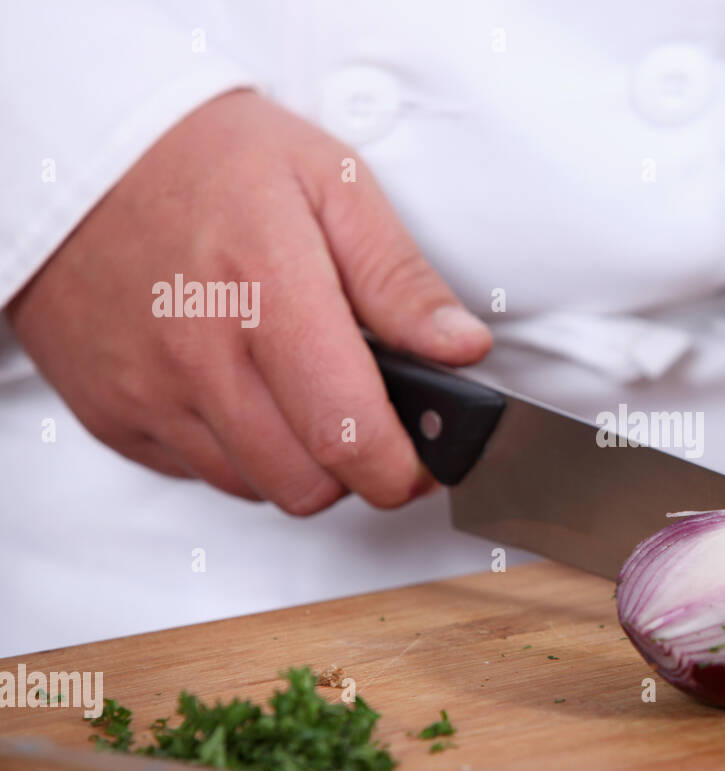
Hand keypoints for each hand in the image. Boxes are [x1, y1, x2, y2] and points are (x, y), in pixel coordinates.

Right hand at [7, 90, 489, 513]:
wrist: (85, 152)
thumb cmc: (217, 161)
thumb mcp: (333, 185)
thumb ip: (401, 279)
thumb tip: (462, 349)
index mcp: (267, 291)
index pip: (346, 432)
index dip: (402, 468)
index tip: (425, 461)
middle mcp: (197, 354)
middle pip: (307, 484)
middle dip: (356, 468)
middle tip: (368, 420)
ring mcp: (147, 391)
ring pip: (256, 488)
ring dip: (297, 461)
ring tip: (303, 393)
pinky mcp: (113, 414)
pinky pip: (198, 472)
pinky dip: (237, 450)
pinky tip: (243, 391)